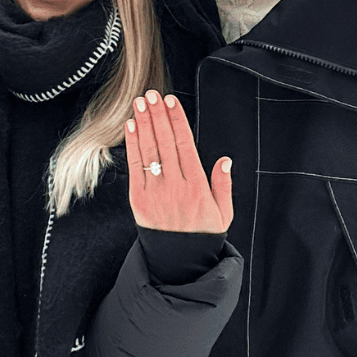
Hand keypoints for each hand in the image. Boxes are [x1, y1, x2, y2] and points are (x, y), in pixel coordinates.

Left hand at [126, 90, 233, 234]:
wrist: (179, 262)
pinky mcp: (138, 200)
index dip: (177, 121)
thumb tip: (224, 160)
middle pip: (165, 143)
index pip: (185, 145)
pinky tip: (131, 127)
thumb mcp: (223, 213)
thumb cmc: (202, 234)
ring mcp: (154, 193)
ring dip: (143, 125)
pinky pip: (134, 168)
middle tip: (151, 94)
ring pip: (149, 152)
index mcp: (197, 187)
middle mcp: (175, 187)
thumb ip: (223, 185)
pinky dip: (132, 146)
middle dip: (157, 116)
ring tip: (139, 103)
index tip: (171, 102)